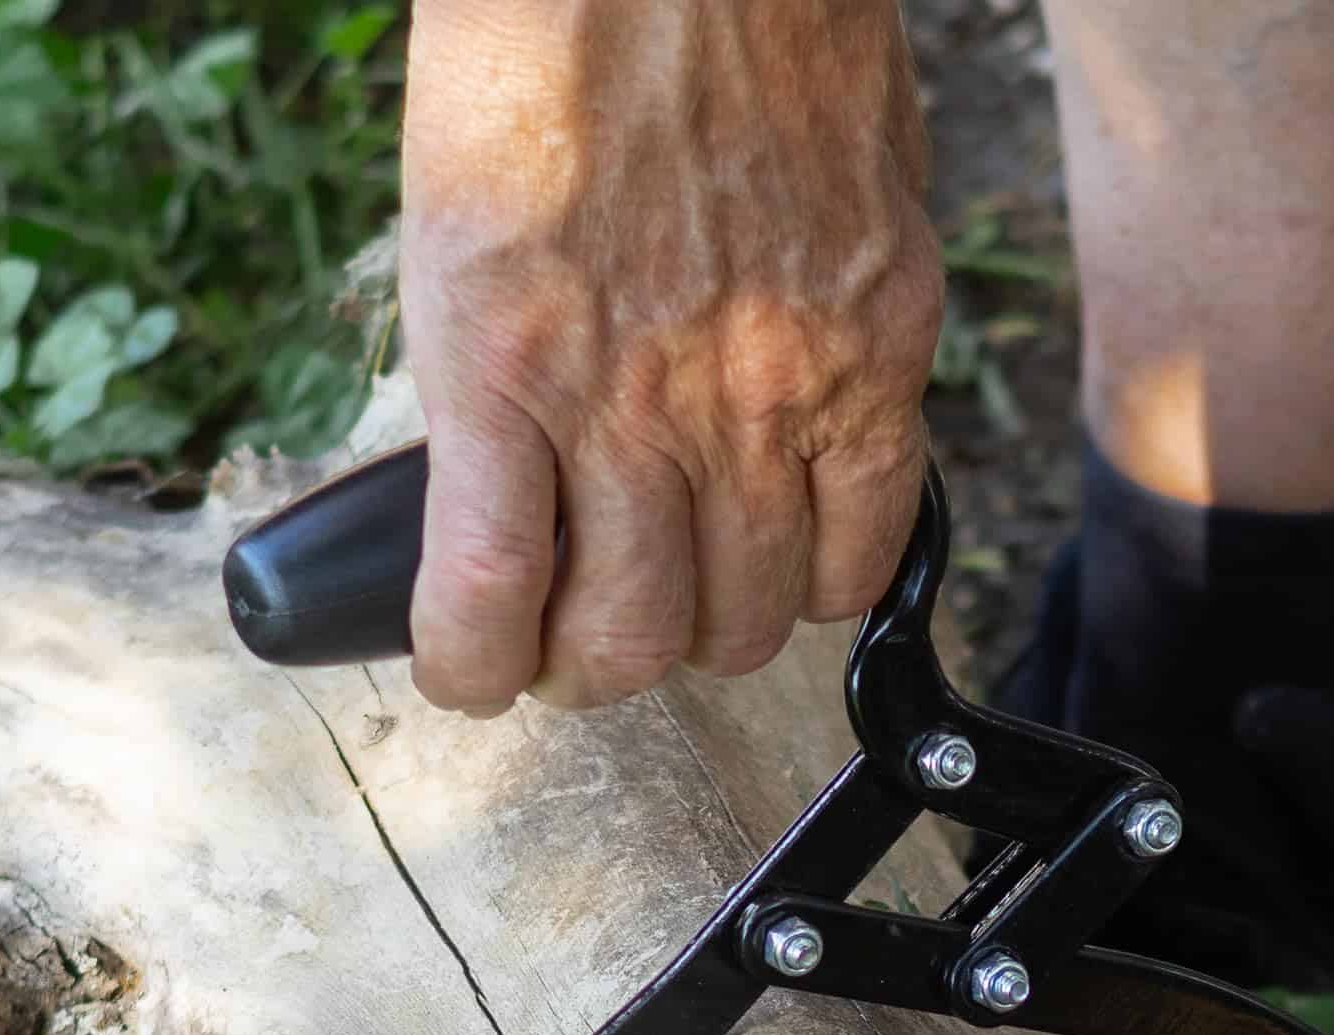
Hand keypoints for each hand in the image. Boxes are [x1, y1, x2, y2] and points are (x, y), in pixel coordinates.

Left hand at [397, 0, 942, 714]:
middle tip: (578, 634)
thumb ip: (487, 384)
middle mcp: (639, 394)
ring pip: (747, 623)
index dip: (471, 672)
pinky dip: (822, 583)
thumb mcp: (455, 227)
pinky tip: (789, 542)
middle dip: (586, 665)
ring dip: (701, 631)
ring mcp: (771, 381)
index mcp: (501, 357)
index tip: (475, 667)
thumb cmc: (550, 41)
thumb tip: (514, 512)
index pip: (482, 611)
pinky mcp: (878, 350)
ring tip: (684, 587)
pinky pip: (865, 551)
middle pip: (628, 645)